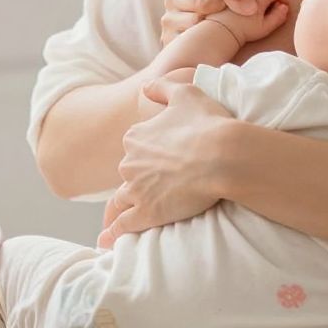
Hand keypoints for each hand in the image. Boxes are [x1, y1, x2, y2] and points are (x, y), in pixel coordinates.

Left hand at [98, 73, 233, 247]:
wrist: (223, 154)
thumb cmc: (208, 123)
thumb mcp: (185, 92)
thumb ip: (162, 87)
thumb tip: (145, 87)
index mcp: (136, 136)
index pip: (135, 148)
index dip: (147, 155)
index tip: (158, 161)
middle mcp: (130, 162)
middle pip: (129, 173)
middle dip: (137, 180)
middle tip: (150, 190)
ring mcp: (137, 189)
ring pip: (121, 200)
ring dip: (117, 209)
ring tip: (112, 222)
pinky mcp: (147, 212)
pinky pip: (123, 226)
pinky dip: (112, 234)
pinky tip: (105, 241)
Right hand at [160, 0, 277, 46]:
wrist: (188, 39)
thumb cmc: (214, 13)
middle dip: (226, 4)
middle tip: (250, 10)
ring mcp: (169, 17)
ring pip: (194, 18)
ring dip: (215, 24)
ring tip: (231, 27)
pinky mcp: (167, 37)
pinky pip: (187, 39)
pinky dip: (201, 40)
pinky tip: (213, 41)